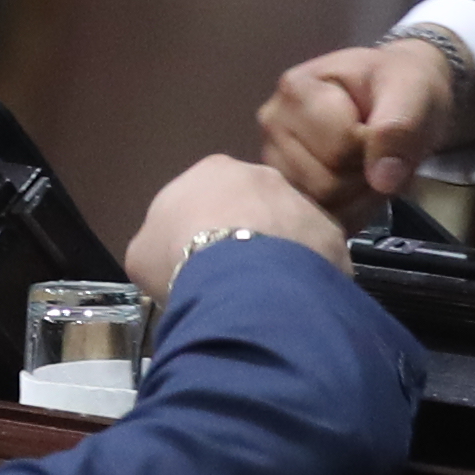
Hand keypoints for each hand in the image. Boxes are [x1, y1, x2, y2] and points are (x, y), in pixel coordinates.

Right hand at [129, 156, 348, 303]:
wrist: (239, 278)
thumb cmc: (180, 257)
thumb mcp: (142, 253)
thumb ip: (157, 244)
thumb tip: (165, 255)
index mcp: (212, 171)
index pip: (208, 196)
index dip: (203, 229)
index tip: (200, 260)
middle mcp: (263, 176)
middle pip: (255, 207)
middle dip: (248, 236)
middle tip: (235, 278)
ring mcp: (302, 202)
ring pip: (291, 230)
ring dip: (281, 256)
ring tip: (266, 296)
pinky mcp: (332, 235)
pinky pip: (320, 258)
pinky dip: (310, 279)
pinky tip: (295, 303)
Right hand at [258, 37, 469, 208]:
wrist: (398, 95)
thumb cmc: (399, 84)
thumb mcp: (414, 91)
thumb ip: (400, 128)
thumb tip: (382, 181)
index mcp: (295, 90)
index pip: (339, 148)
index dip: (373, 147)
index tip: (384, 126)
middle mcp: (273, 126)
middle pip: (325, 183)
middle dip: (366, 175)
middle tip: (382, 151)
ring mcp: (275, 161)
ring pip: (322, 207)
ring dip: (360, 196)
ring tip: (372, 164)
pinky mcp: (285, 190)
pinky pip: (320, 221)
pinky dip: (351, 211)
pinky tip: (361, 185)